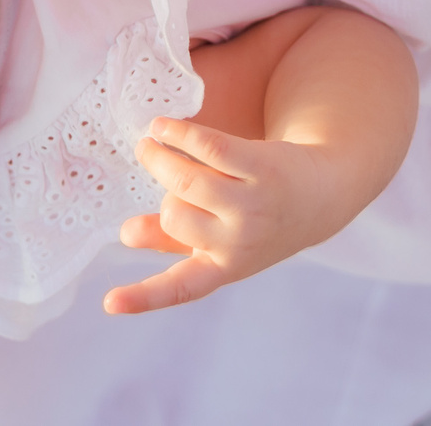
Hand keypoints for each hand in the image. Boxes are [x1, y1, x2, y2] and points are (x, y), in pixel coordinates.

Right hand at [101, 117, 360, 314]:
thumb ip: (173, 240)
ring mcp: (254, 204)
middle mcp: (240, 241)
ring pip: (186, 181)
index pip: (181, 288)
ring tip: (150, 145)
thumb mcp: (219, 243)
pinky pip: (209, 147)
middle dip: (165, 197)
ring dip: (159, 158)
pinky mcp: (262, 166)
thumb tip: (127, 234)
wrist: (321, 195)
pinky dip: (178, 134)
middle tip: (162, 174)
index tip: (109, 303)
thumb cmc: (258, 221)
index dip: (143, 297)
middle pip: (174, 217)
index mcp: (226, 268)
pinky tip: (163, 127)